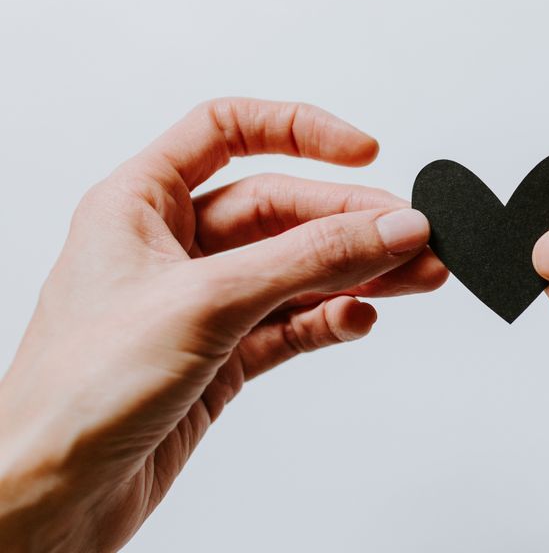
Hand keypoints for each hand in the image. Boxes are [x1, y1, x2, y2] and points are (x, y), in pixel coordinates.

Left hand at [0, 99, 446, 550]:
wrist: (51, 496)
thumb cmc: (78, 391)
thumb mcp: (207, 302)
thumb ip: (308, 260)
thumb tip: (389, 226)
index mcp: (140, 203)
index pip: (227, 130)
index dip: (299, 131)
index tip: (364, 152)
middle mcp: (172, 246)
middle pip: (281, 208)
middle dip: (352, 222)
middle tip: (414, 237)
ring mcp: (201, 303)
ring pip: (297, 269)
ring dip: (358, 272)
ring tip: (417, 276)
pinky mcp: (222, 356)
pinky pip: (293, 323)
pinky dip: (330, 319)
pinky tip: (358, 319)